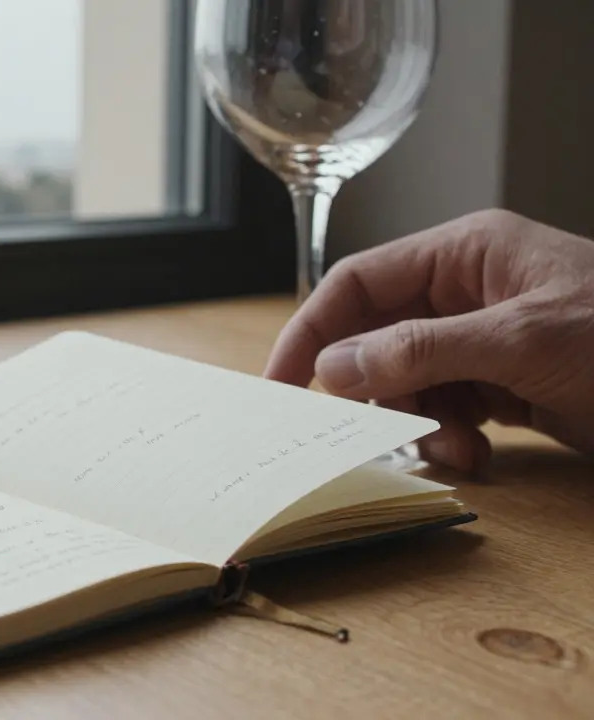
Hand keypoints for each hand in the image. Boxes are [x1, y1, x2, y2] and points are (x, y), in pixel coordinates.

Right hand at [265, 209, 593, 471]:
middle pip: (376, 339)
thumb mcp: (521, 341)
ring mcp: (485, 341)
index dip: (312, 330)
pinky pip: (446, 411)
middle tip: (369, 429)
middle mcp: (466, 293)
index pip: (358, 283)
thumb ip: (419, 352)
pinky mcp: (506, 385)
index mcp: (464, 255)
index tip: (280, 383)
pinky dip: (451, 440)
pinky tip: (478, 456)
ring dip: (416, 424)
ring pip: (407, 384)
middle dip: (373, 390)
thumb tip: (332, 369)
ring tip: (453, 450)